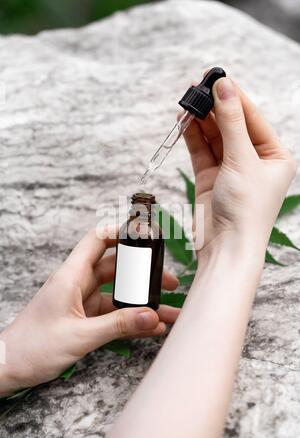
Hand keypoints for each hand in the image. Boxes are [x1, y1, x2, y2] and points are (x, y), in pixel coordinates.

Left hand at [0, 228, 178, 395]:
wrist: (10, 368)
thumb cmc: (33, 347)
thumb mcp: (80, 335)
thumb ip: (118, 325)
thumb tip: (151, 316)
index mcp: (71, 276)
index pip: (98, 240)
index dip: (121, 232)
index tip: (146, 234)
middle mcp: (78, 284)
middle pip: (117, 268)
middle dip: (144, 274)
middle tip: (169, 282)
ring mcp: (83, 301)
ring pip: (119, 294)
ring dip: (142, 302)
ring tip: (169, 310)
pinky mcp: (85, 319)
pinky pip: (114, 314)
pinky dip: (132, 320)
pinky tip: (151, 328)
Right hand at [183, 76, 296, 253]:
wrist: (227, 248)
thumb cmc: (246, 211)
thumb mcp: (242, 160)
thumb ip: (231, 122)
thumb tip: (224, 86)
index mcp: (274, 157)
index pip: (252, 118)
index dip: (234, 97)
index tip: (217, 77)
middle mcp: (253, 162)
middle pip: (232, 125)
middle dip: (214, 107)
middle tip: (196, 87)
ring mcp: (230, 170)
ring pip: (214, 137)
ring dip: (201, 121)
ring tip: (187, 102)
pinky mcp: (210, 179)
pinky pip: (201, 151)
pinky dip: (192, 137)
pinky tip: (184, 122)